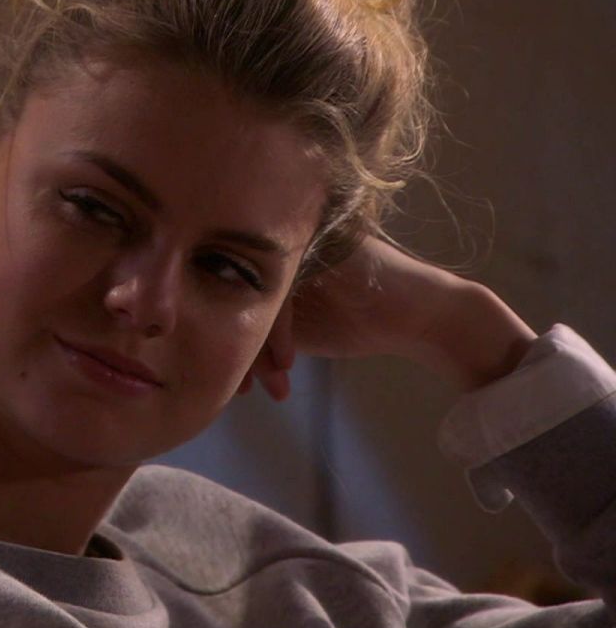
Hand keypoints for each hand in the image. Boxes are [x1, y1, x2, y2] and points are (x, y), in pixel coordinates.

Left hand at [237, 234, 473, 400]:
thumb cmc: (356, 320)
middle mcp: (281, 240)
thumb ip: (256, 329)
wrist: (420, 317)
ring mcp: (302, 237)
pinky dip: (279, 332)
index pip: (227, 294)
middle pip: (235, 293)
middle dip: (237, 346)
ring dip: (257, 347)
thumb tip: (208, 353)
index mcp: (270, 256)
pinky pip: (283, 289)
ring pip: (255, 293)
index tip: (234, 381)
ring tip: (265, 387)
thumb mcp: (293, 330)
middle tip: (240, 390)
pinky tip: (288, 364)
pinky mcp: (323, 245)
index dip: (226, 338)